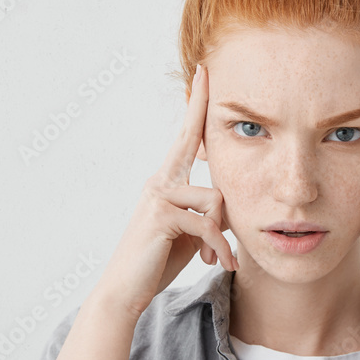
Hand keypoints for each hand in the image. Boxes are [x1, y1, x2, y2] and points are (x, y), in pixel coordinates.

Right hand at [92, 63, 234, 319]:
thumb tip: (233, 204)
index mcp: (168, 181)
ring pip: (215, 197)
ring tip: (219, 257)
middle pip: (190, 139)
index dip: (196, 106)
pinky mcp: (162, 214)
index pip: (186, 137)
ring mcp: (158, 195)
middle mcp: (160, 181)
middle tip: (206, 68)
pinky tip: (218, 263)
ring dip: (223, 233)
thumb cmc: (159, 260)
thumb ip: (210, 212)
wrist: (127, 291)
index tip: (204, 74)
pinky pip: (208, 222)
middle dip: (199, 103)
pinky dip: (219, 246)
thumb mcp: (193, 232)